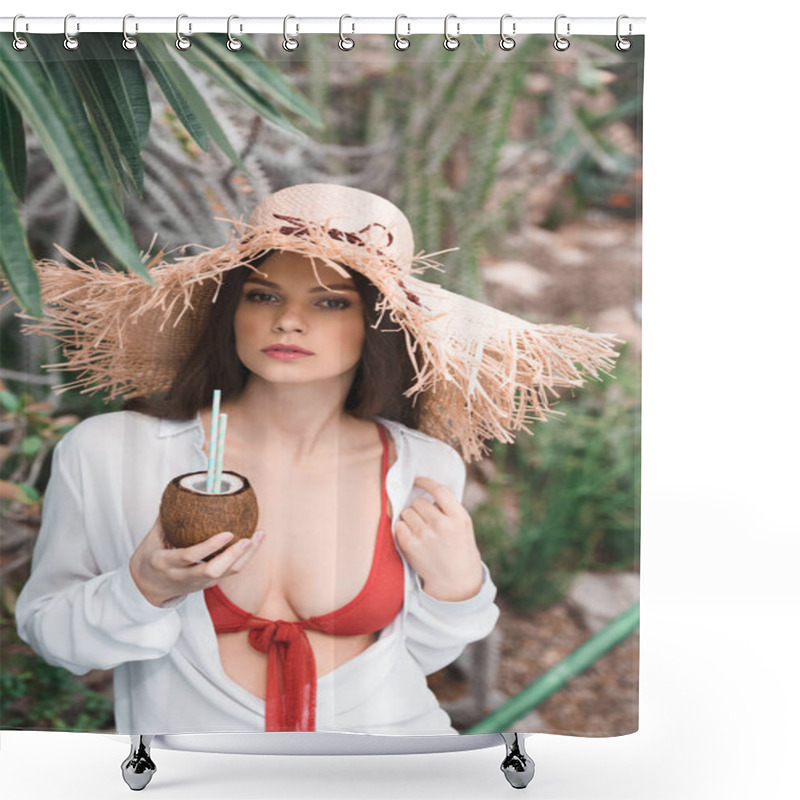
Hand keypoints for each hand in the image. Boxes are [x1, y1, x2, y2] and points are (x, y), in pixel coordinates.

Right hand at [129, 517, 265, 607]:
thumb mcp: (150, 540)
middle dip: (233, 555)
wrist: (147, 590)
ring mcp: (197, 583)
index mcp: (167, 563)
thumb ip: (164, 520)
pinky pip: (229, 572)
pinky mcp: (207, 585)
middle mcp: (183, 576)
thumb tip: (177, 494)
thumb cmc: (149, 560)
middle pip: (213, 571)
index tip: (227, 533)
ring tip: (260, 534)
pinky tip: (254, 541)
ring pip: (226, 573)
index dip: (210, 546)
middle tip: (248, 538)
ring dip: (246, 556)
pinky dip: (243, 557)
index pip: (190, 556)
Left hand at [394, 476, 483, 601]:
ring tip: (419, 530)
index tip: (417, 480)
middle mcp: (442, 525)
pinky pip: (398, 525)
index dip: (425, 482)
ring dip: (410, 517)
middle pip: (419, 502)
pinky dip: (402, 529)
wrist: (455, 582)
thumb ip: (448, 508)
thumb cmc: (459, 549)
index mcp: (459, 517)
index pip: (439, 490)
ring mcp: (425, 535)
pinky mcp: (411, 546)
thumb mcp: (463, 526)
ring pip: (407, 512)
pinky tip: (412, 537)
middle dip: (419, 507)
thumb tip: (423, 490)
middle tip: (424, 519)